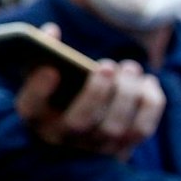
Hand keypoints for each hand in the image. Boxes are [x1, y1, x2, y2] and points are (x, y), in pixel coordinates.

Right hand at [15, 23, 163, 158]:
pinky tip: (145, 82)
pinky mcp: (123, 149)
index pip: (31, 108)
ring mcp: (94, 147)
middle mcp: (63, 137)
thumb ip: (44, 51)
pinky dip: (150, 104)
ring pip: (114, 128)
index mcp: (37, 116)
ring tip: (130, 68)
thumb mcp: (45, 72)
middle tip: (106, 65)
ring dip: (126, 94)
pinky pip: (141, 130)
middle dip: (95, 92)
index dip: (39, 90)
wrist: (83, 126)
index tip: (51, 70)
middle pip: (79, 123)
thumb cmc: (61, 90)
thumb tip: (52, 31)